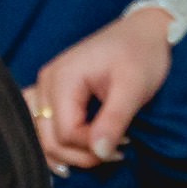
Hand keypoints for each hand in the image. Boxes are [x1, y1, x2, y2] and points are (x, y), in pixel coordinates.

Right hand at [23, 7, 172, 177]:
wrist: (143, 32)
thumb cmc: (140, 55)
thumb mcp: (133, 87)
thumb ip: (114, 120)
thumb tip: (99, 153)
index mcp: (62, 78)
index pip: (66, 133)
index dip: (93, 147)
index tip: (124, 145)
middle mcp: (46, 83)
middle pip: (50, 140)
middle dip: (82, 155)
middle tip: (117, 153)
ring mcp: (46, 88)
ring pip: (44, 138)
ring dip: (70, 154)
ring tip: (101, 152)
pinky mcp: (52, 93)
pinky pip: (44, 126)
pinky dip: (59, 144)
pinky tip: (76, 154)